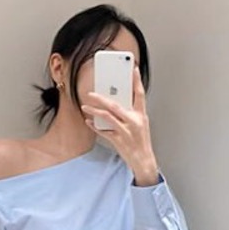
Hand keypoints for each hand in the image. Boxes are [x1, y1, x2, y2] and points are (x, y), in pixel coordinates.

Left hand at [81, 66, 158, 184]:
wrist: (143, 160)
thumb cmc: (141, 142)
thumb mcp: (140, 125)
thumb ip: (130, 113)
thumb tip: (116, 103)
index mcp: (141, 115)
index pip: (140, 94)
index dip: (136, 81)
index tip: (133, 69)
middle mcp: (134, 121)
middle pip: (116, 105)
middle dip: (101, 98)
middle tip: (91, 93)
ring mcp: (126, 131)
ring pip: (107, 117)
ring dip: (94, 111)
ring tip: (85, 107)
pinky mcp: (119, 140)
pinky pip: (104, 131)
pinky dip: (95, 126)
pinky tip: (88, 121)